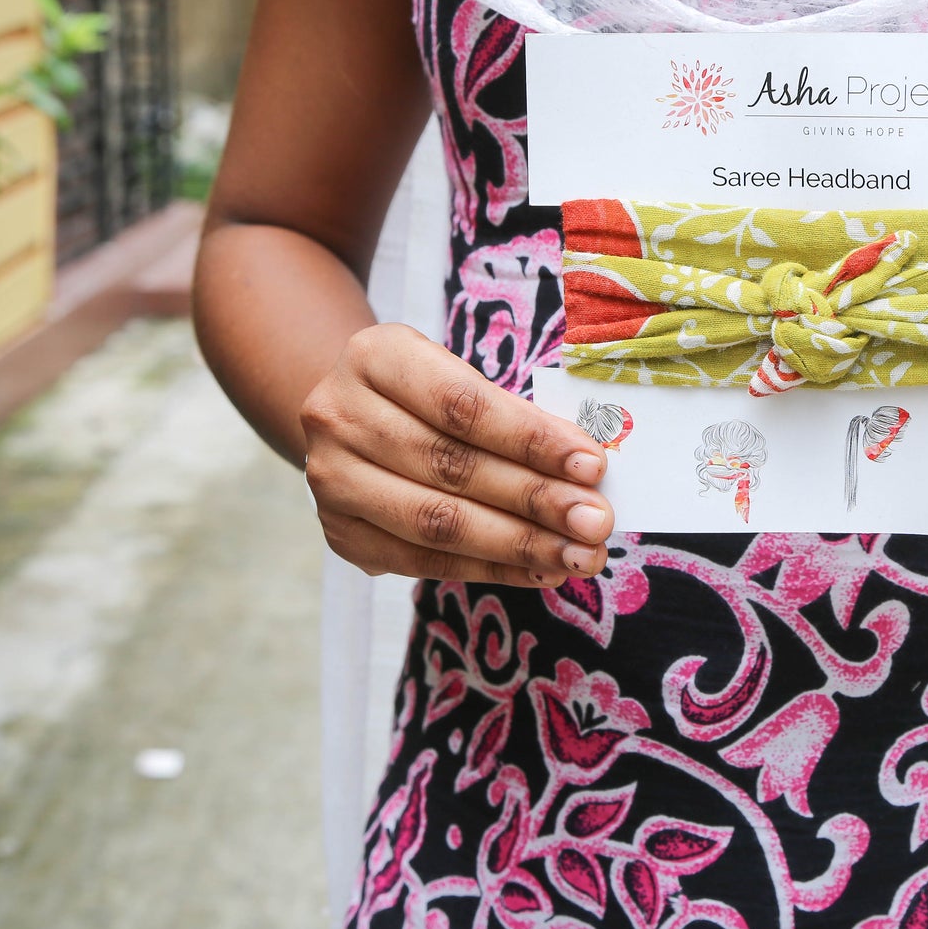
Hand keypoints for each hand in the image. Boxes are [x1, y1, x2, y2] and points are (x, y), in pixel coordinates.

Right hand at [300, 323, 613, 585]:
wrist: (349, 417)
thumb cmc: (425, 392)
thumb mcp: (458, 374)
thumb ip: (513, 414)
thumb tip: (586, 468)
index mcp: (375, 357)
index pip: (462, 405)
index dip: (531, 439)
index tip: (592, 465)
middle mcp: (339, 416)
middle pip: (452, 467)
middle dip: (536, 499)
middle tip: (596, 522)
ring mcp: (331, 480)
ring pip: (437, 522)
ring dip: (520, 544)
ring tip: (580, 555)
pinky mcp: (341, 534)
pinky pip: (424, 562)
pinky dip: (490, 569)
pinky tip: (540, 571)